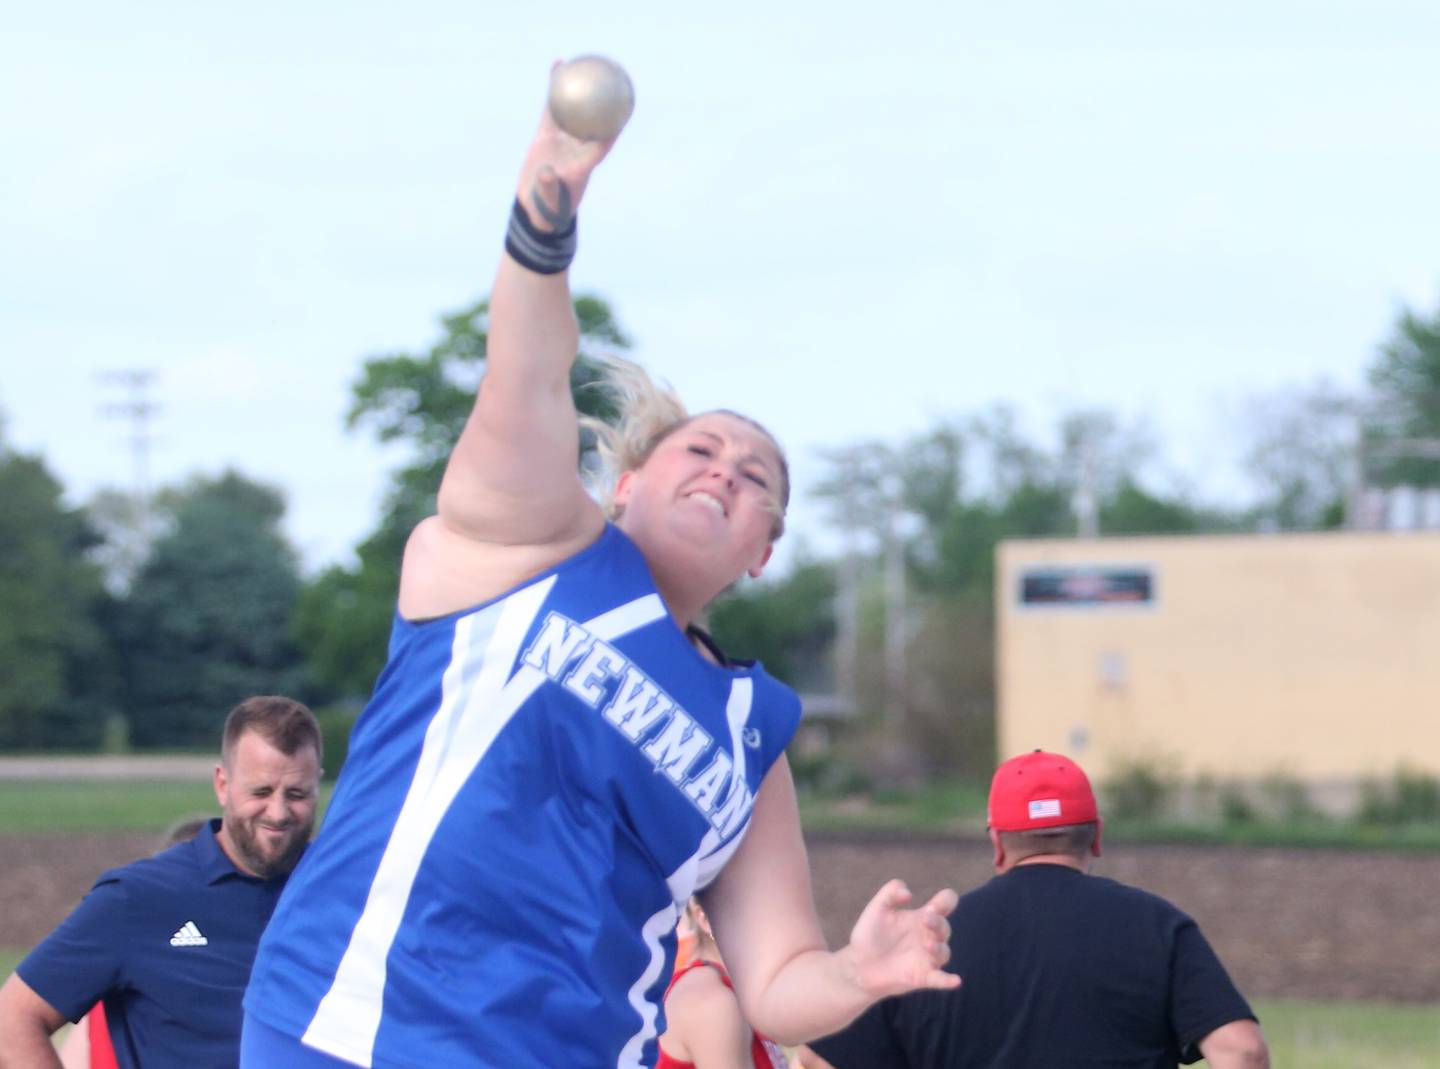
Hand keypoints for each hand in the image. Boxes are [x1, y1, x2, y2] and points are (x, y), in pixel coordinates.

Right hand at [514, 62, 619, 232]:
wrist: (535, 207)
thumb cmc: (547, 208)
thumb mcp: (548, 200)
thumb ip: (549, 186)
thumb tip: (547, 172)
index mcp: (583, 164)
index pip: (603, 144)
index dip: (614, 129)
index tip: (625, 111)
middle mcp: (577, 149)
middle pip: (595, 122)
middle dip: (604, 103)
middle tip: (612, 78)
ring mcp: (562, 141)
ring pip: (574, 110)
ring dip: (580, 89)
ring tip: (586, 64)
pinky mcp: (546, 136)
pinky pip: (553, 108)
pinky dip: (555, 90)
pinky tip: (557, 69)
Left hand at [844, 879, 959, 998]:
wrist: (858, 965)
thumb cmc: (870, 934)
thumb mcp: (877, 908)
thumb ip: (891, 892)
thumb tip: (908, 893)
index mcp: (922, 917)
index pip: (946, 904)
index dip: (946, 901)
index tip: (933, 905)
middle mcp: (928, 936)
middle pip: (944, 927)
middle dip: (937, 923)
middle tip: (925, 919)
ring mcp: (927, 957)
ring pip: (944, 952)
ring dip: (939, 948)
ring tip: (928, 945)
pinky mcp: (922, 977)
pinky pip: (940, 979)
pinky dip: (948, 980)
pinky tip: (955, 980)